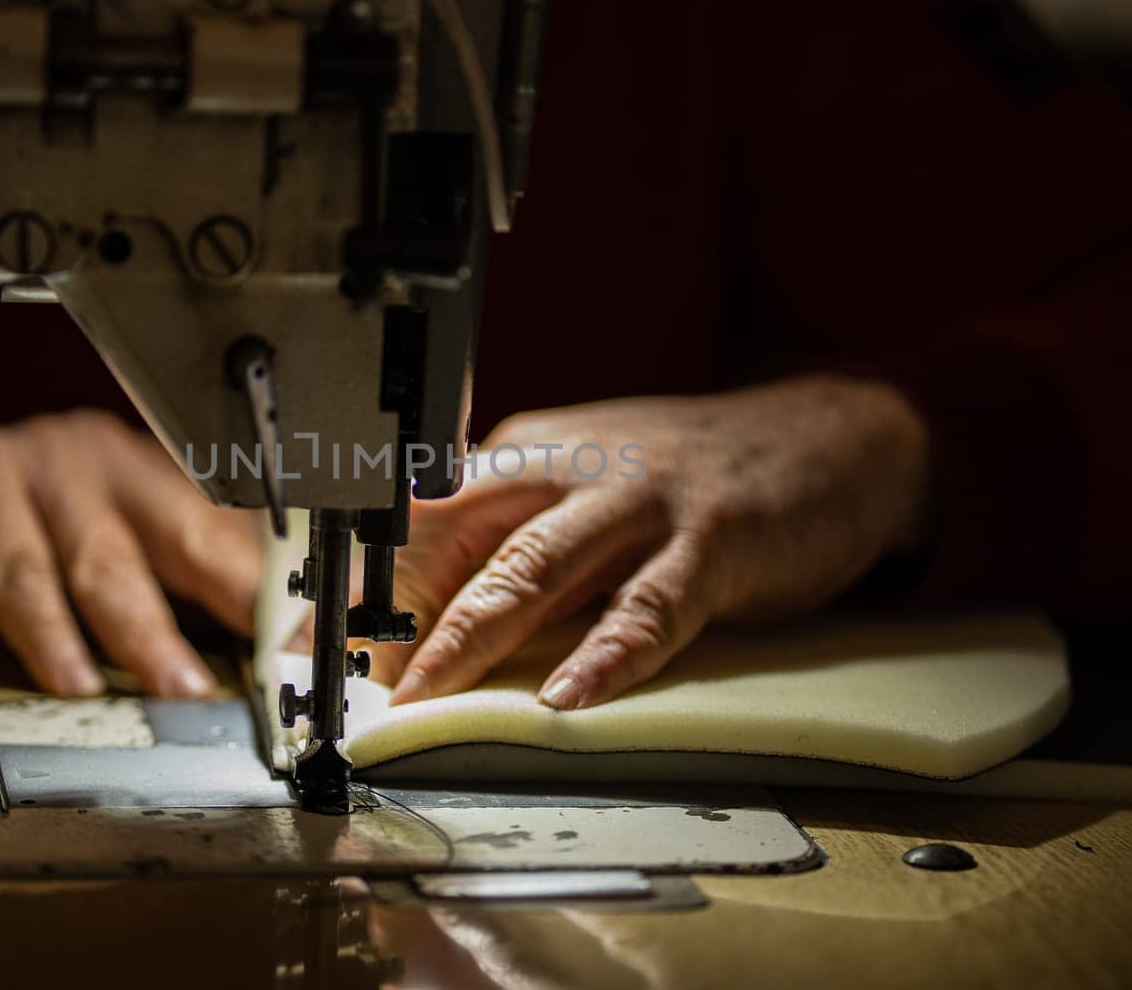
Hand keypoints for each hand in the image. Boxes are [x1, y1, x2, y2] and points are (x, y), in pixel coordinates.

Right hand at [0, 409, 260, 696]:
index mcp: (148, 478)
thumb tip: (244, 672)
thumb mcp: (86, 570)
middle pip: (191, 534)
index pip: (233, 533)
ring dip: (151, 635)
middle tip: (280, 667)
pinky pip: (19, 569)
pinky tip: (70, 675)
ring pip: (109, 561)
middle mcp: (105, 461)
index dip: (283, 589)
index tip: (326, 639)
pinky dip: (47, 631)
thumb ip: (157, 604)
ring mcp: (39, 468)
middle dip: (242, 605)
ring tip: (184, 692)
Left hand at [380, 376, 932, 709]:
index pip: (419, 519)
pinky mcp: (713, 540)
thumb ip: (515, 542)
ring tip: (424, 695)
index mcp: (525, 457)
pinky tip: (567, 696)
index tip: (305, 645)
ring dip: (471, 634)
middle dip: (390, 612)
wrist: (826, 435)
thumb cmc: (685, 477)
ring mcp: (640, 501)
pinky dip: (605, 653)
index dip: (357, 586)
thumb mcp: (582, 489)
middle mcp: (567, 469)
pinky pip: (649, 603)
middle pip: (457, 536)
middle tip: (344, 682)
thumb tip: (427, 626)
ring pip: (536, 566)